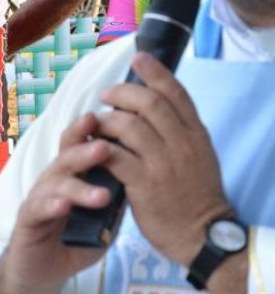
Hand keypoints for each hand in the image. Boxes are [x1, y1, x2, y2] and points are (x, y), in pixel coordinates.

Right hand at [0, 112, 114, 293]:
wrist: (44, 270)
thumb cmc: (75, 240)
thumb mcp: (104, 219)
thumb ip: (117, 200)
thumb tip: (141, 178)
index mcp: (74, 176)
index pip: (82, 147)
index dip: (94, 133)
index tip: (113, 123)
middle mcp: (54, 181)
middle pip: (66, 156)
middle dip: (85, 149)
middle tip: (105, 146)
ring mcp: (38, 199)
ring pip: (55, 182)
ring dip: (77, 185)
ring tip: (101, 193)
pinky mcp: (26, 220)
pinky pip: (37, 208)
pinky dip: (51, 206)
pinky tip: (64, 207)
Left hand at [96, 52, 231, 265]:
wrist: (201, 236)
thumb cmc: (194, 195)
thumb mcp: (198, 157)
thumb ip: (179, 132)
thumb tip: (155, 106)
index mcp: (196, 135)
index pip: (176, 94)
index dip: (155, 72)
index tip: (139, 58)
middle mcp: (182, 145)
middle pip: (149, 103)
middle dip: (122, 93)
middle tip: (107, 95)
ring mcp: (163, 165)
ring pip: (128, 126)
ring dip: (106, 120)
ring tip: (97, 124)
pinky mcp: (143, 185)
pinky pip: (114, 156)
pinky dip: (99, 148)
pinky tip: (91, 148)